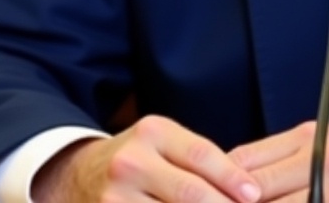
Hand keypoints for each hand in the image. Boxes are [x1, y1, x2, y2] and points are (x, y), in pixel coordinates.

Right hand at [31, 114, 259, 202]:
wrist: (73, 177)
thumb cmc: (136, 160)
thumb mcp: (162, 144)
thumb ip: (196, 160)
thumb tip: (246, 189)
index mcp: (153, 132)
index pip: (201, 155)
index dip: (232, 177)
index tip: (255, 194)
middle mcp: (132, 162)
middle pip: (189, 192)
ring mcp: (113, 198)